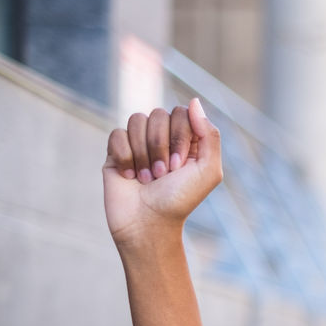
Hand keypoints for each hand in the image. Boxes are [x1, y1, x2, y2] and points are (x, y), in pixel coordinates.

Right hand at [102, 97, 222, 251]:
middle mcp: (162, 137)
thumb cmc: (180, 200)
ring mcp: (138, 142)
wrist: (147, 224)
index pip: (181, 113)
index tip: (180, 165)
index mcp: (187, 140)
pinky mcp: (116, 151)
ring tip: (147, 179)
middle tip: (163, 175)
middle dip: (160, 147)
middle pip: (158, 114)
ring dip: (143, 154)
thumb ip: (209, 135)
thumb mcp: (208, 171)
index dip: (179, 136)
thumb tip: (194, 101)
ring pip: (136, 121)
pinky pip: (117, 134)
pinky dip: (125, 157)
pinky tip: (129, 176)